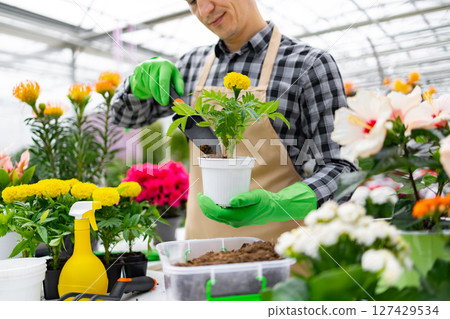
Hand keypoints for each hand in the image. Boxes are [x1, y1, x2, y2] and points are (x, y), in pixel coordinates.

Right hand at [129, 57, 183, 104]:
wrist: (155, 63)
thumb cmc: (167, 72)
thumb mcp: (175, 76)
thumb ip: (179, 84)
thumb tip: (179, 93)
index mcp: (165, 65)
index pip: (163, 80)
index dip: (164, 93)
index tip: (165, 102)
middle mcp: (153, 64)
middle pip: (154, 85)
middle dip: (158, 96)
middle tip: (162, 102)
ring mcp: (144, 66)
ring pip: (147, 86)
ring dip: (152, 93)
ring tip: (157, 91)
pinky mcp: (137, 69)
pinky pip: (141, 85)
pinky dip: (146, 89)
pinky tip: (150, 86)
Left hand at [197, 182, 316, 227]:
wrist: (275, 210)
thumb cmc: (266, 201)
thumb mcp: (256, 197)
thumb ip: (244, 199)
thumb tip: (231, 201)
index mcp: (237, 217)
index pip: (216, 213)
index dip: (206, 205)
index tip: (201, 196)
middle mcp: (235, 222)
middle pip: (214, 216)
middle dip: (204, 207)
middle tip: (200, 195)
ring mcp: (236, 222)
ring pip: (217, 217)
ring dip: (209, 209)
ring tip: (204, 198)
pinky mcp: (237, 220)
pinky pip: (222, 216)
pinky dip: (215, 210)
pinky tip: (215, 202)